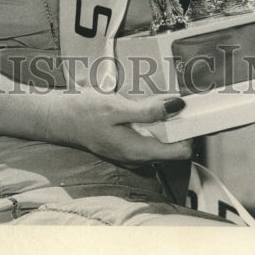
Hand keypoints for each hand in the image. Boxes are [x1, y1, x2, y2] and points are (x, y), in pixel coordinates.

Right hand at [44, 90, 192, 164]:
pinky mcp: (128, 142)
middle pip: (173, 144)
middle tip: (182, 98)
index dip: (191, 131)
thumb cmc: (84, 113)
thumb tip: (176, 107)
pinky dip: (154, 120)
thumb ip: (148, 111)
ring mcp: (133, 150)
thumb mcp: (117, 107)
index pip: (181, 151)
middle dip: (180, 122)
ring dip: (167, 119)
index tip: (195, 111)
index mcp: (139, 151)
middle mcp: (138, 156)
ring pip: (162, 138)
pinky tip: (147, 104)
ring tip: (165, 98)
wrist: (60, 118)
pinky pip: (150, 134)